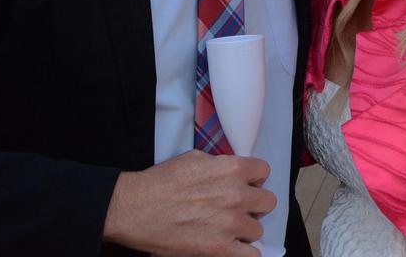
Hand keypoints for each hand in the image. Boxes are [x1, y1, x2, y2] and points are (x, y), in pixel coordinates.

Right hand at [103, 149, 276, 255]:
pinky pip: (251, 255)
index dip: (254, 178)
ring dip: (245, 229)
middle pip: (268, 201)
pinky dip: (243, 252)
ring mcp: (230, 223)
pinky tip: (230, 247)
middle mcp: (236, 194)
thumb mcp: (195, 158)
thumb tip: (233, 173)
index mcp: (231, 168)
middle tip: (238, 208)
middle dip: (254, 204)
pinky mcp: (220, 249)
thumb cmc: (162, 181)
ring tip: (226, 228)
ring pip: (257, 229)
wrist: (137, 207)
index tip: (246, 184)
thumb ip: (221, 165)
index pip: (263, 171)